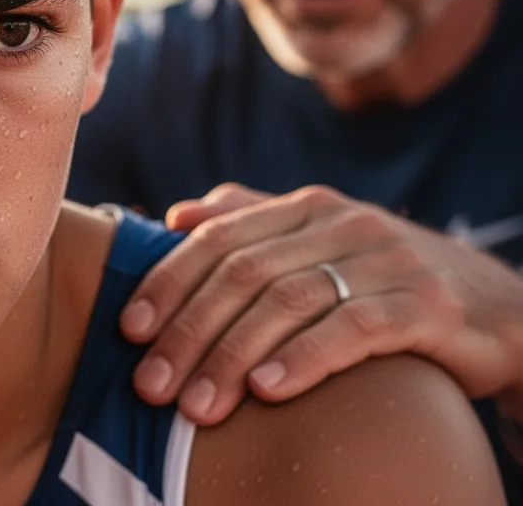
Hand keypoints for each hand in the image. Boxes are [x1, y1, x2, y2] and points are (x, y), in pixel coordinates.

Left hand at [120, 183, 522, 424]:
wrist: (495, 305)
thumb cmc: (382, 279)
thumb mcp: (319, 243)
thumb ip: (250, 222)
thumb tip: (178, 216)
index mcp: (305, 208)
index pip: (218, 239)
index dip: (168, 282)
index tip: (129, 330)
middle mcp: (341, 223)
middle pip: (243, 273)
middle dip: (189, 331)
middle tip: (150, 384)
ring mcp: (385, 260)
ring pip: (289, 302)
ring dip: (233, 356)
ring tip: (196, 406)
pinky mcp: (425, 304)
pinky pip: (354, 329)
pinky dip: (305, 359)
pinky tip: (267, 390)